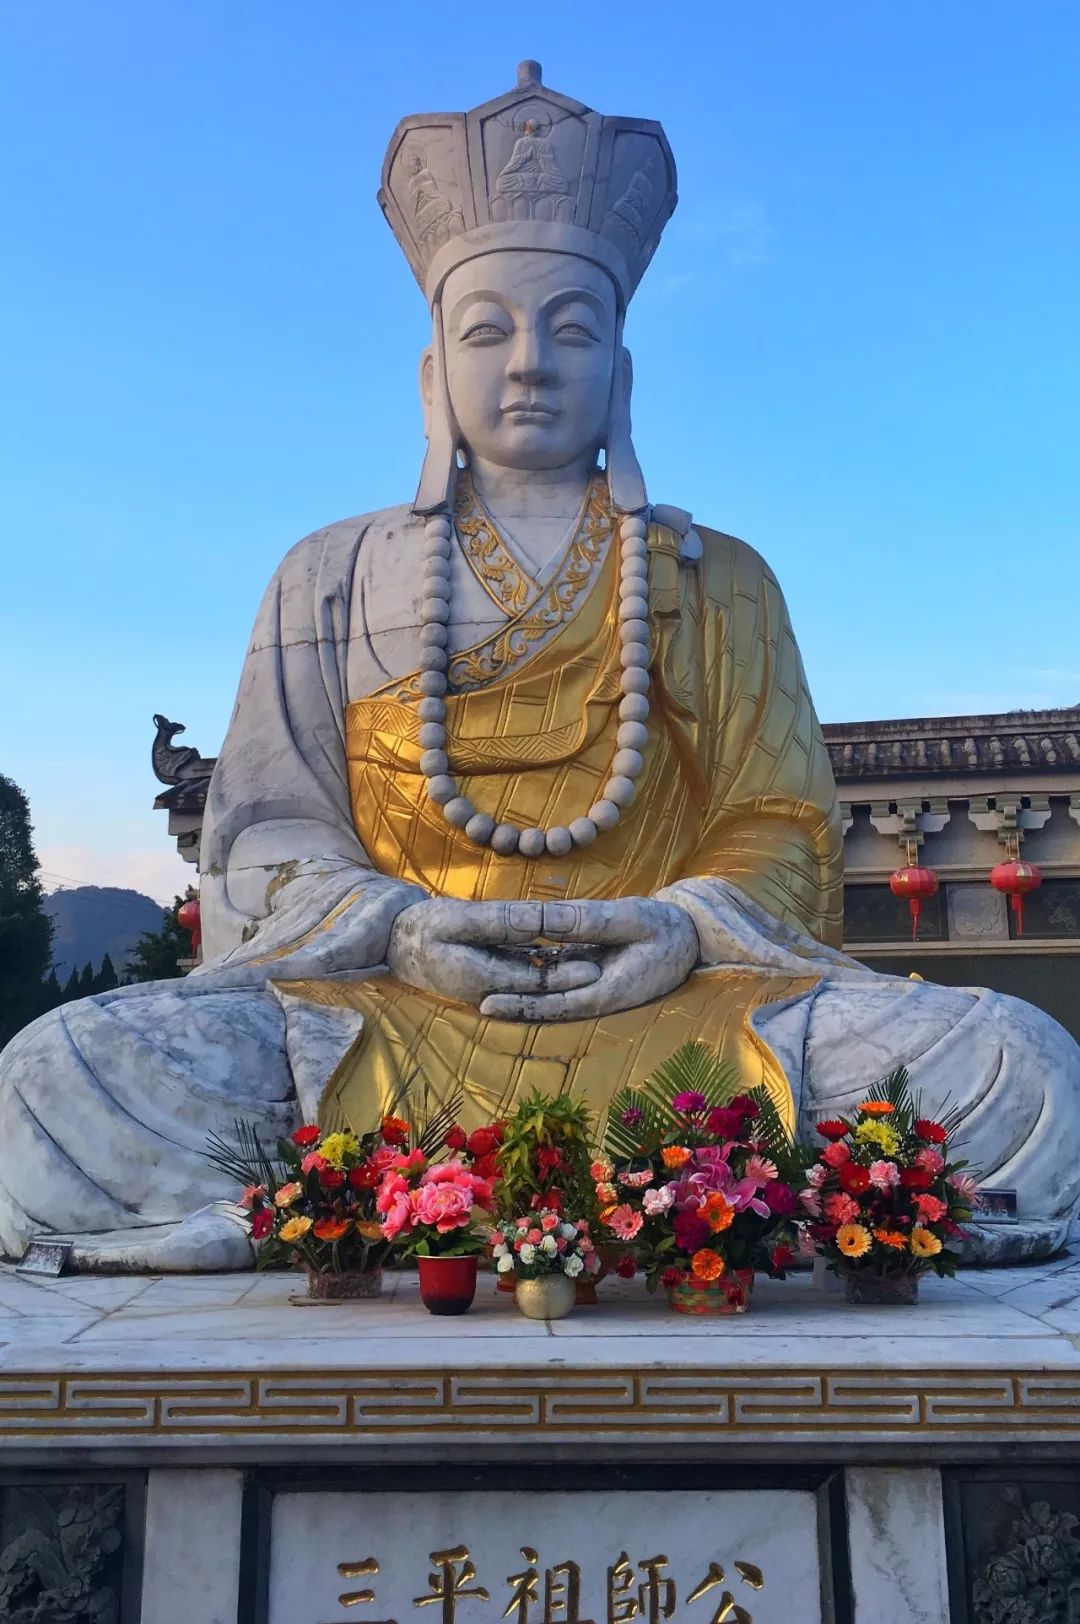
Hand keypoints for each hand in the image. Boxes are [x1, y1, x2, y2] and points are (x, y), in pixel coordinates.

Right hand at [387, 899, 600, 1005]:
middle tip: (607, 968)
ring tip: (597, 962)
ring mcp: (488, 988)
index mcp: (481, 979)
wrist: (395, 942)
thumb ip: (500, 923)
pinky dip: (543, 969)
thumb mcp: (458, 919)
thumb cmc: (422, 927)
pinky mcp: (488, 979)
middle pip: (539, 988)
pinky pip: (521, 976)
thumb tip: (536, 924)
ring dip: (561, 975)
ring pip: (532, 983)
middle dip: (571, 980)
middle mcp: (489, 991)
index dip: (566, 973)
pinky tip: (565, 956)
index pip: (534, 980)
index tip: (596, 964)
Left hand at [479, 898, 698, 1022]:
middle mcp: (598, 994)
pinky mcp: (594, 972)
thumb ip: (588, 922)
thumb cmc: (665, 926)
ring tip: (481, 987)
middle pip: (548, 1004)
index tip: (488, 1002)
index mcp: (608, 990)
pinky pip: (560, 976)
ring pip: (551, 992)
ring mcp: (595, 985)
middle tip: (474, 1000)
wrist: (691, 936)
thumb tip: (545, 921)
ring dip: (520, 991)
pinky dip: (536, 975)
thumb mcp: (630, 918)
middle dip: (512, 1004)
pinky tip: (509, 965)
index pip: (556, 1003)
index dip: (521, 1005)